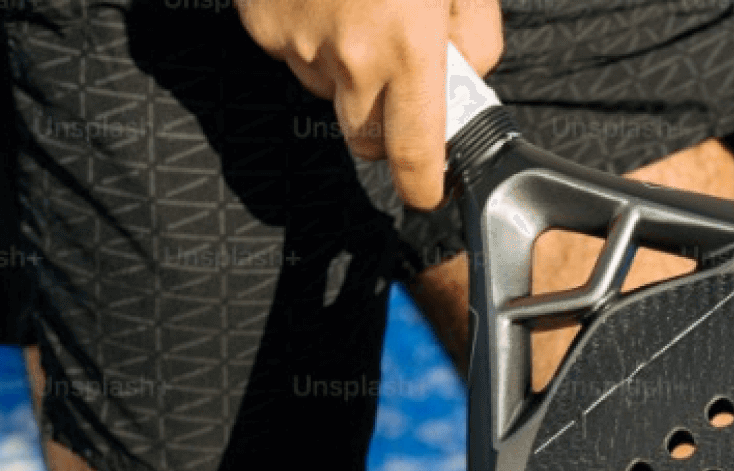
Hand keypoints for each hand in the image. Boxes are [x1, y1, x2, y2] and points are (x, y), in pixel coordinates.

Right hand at [235, 0, 502, 207]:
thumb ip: (474, 36)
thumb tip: (467, 76)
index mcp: (408, 50)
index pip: (414, 158)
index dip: (424, 185)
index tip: (429, 190)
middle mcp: (349, 58)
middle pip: (366, 140)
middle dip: (386, 127)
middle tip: (401, 80)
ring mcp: (296, 42)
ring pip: (328, 92)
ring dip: (347, 71)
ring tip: (358, 7)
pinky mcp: (259, 21)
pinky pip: (290, 51)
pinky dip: (309, 32)